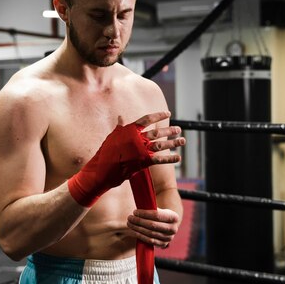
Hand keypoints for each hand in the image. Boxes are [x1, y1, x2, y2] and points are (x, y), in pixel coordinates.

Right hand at [68, 111, 184, 206]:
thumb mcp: (112, 137)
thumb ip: (120, 128)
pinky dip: (170, 159)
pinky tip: (178, 158)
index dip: (158, 115)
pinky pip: (159, 160)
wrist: (101, 170)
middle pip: (157, 133)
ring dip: (173, 143)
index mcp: (129, 130)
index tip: (168, 113)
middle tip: (179, 129)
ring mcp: (140, 150)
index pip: (147, 119)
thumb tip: (121, 117)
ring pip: (160, 145)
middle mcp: (136, 139)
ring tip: (183, 141)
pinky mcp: (143, 162)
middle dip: (169, 131)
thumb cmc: (105, 153)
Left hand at [127, 208, 179, 247]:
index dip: (144, 214)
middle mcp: (173, 229)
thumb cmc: (160, 215)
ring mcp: (169, 238)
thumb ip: (152, 208)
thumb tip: (140, 205)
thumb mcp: (160, 209)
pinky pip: (150, 241)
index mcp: (174, 217)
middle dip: (139, 221)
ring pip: (150, 233)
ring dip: (137, 228)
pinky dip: (140, 236)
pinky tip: (134, 231)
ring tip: (130, 223)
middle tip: (130, 217)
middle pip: (153, 225)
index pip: (157, 215)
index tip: (135, 212)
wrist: (167, 226)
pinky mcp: (163, 244)